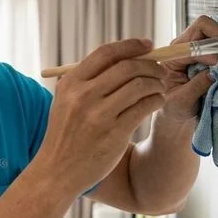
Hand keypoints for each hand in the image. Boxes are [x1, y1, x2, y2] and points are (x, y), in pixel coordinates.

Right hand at [35, 38, 168, 194]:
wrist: (57, 171)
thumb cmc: (66, 135)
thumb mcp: (65, 101)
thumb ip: (88, 80)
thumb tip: (125, 57)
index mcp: (71, 83)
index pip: (106, 53)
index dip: (131, 46)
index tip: (148, 45)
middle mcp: (83, 95)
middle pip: (127, 67)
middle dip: (150, 66)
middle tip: (160, 71)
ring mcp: (99, 114)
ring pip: (140, 86)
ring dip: (156, 84)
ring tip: (160, 88)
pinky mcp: (115, 133)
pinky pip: (144, 107)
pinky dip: (156, 101)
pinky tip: (157, 102)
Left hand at [155, 15, 217, 123]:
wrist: (175, 120)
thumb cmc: (172, 110)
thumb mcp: (182, 101)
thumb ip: (198, 85)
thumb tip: (214, 72)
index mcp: (172, 56)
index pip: (194, 37)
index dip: (211, 48)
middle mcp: (184, 49)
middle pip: (205, 27)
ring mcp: (198, 52)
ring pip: (216, 34)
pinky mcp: (209, 58)